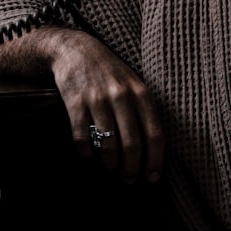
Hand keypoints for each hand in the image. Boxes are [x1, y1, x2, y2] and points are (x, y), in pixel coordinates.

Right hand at [49, 29, 163, 184]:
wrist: (75, 49)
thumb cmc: (110, 72)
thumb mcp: (134, 83)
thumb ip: (144, 111)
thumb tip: (153, 150)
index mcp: (141, 93)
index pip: (154, 135)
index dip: (155, 161)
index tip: (152, 178)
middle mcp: (121, 96)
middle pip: (132, 144)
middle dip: (132, 169)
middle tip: (129, 180)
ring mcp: (97, 99)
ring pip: (108, 144)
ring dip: (110, 163)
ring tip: (110, 168)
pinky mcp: (75, 102)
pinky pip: (82, 137)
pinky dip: (86, 152)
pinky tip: (89, 155)